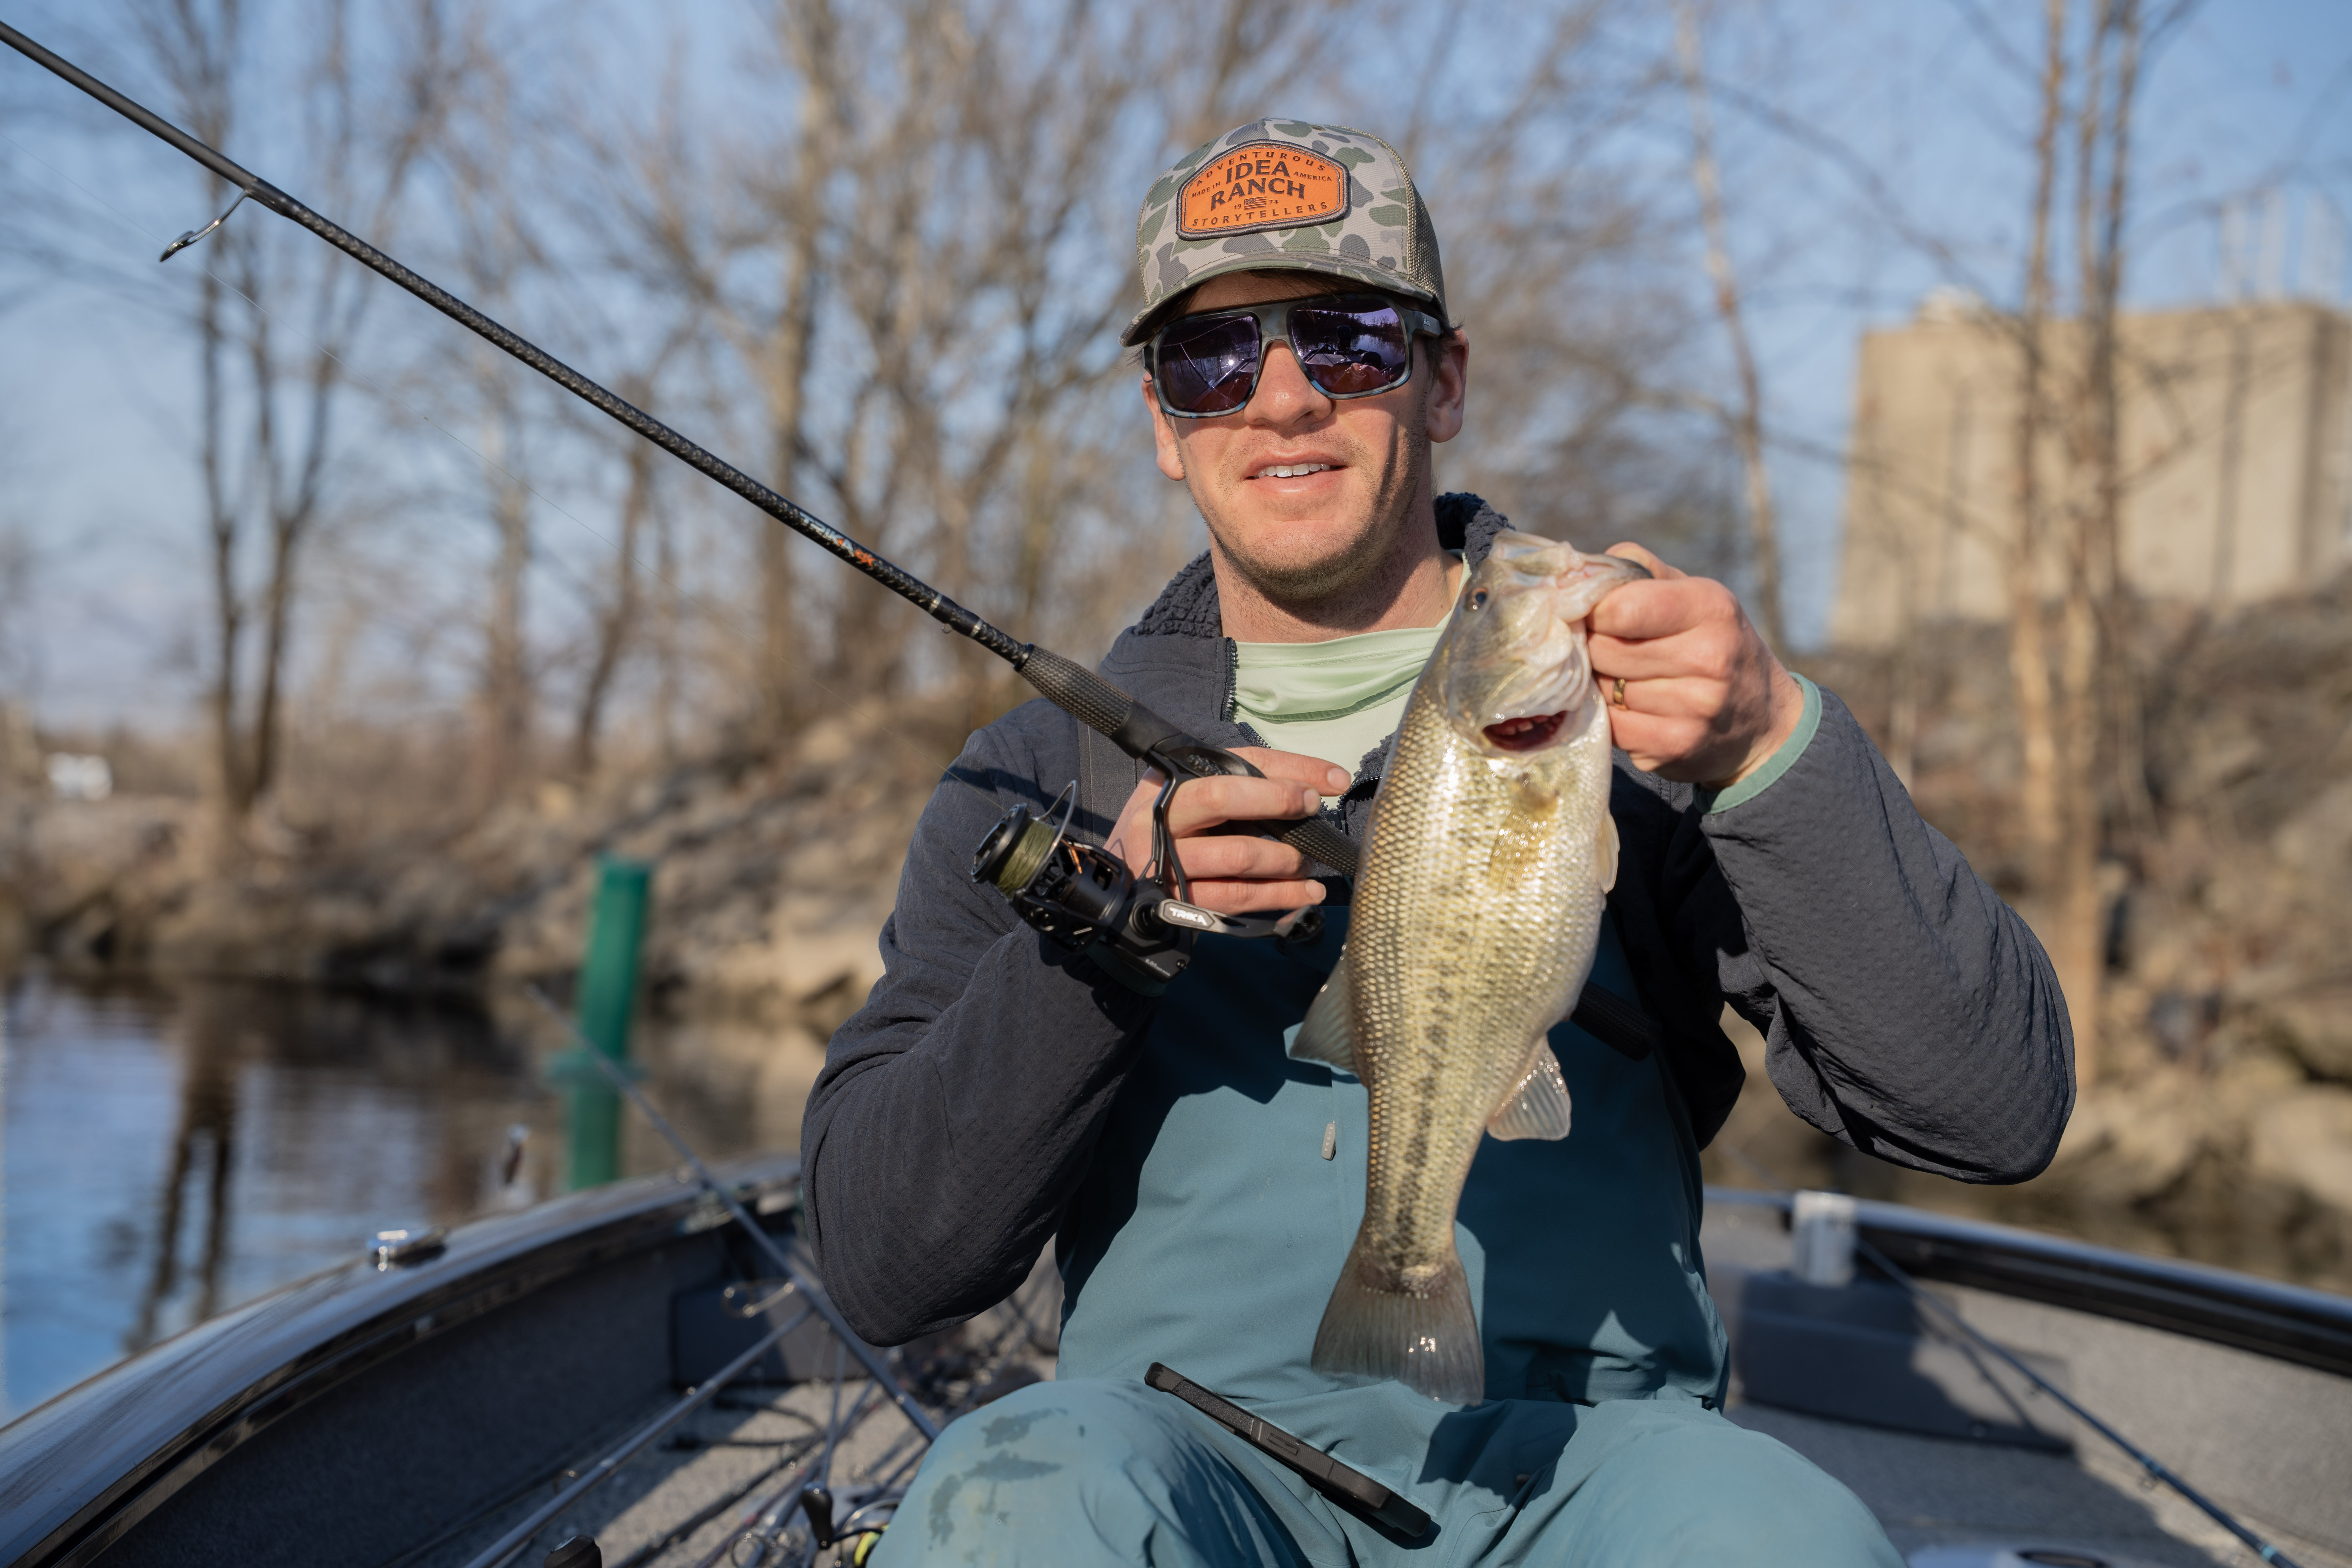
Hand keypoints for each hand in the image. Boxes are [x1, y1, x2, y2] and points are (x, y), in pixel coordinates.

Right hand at [1106, 747, 1350, 914]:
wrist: (1126, 875)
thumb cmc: (1175, 827)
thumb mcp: (1198, 792)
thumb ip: (1249, 780)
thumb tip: (1320, 781)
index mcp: (1167, 782)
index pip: (1231, 763)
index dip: (1285, 770)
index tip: (1328, 783)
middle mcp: (1158, 817)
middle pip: (1222, 799)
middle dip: (1278, 802)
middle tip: (1313, 813)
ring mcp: (1165, 863)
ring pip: (1236, 855)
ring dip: (1284, 860)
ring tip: (1307, 863)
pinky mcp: (1177, 901)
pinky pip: (1235, 898)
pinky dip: (1278, 896)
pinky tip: (1306, 893)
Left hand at [1588, 543, 1802, 787]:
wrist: (1761, 720)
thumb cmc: (1710, 643)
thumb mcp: (1691, 594)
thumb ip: (1639, 571)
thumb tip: (1583, 572)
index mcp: (1711, 608)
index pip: (1620, 607)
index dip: (1594, 612)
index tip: (1595, 616)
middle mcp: (1709, 657)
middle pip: (1603, 649)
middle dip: (1594, 648)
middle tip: (1609, 649)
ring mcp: (1695, 707)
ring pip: (1604, 689)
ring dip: (1602, 684)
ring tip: (1626, 679)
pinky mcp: (1676, 745)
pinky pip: (1612, 727)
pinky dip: (1610, 717)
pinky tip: (1631, 709)